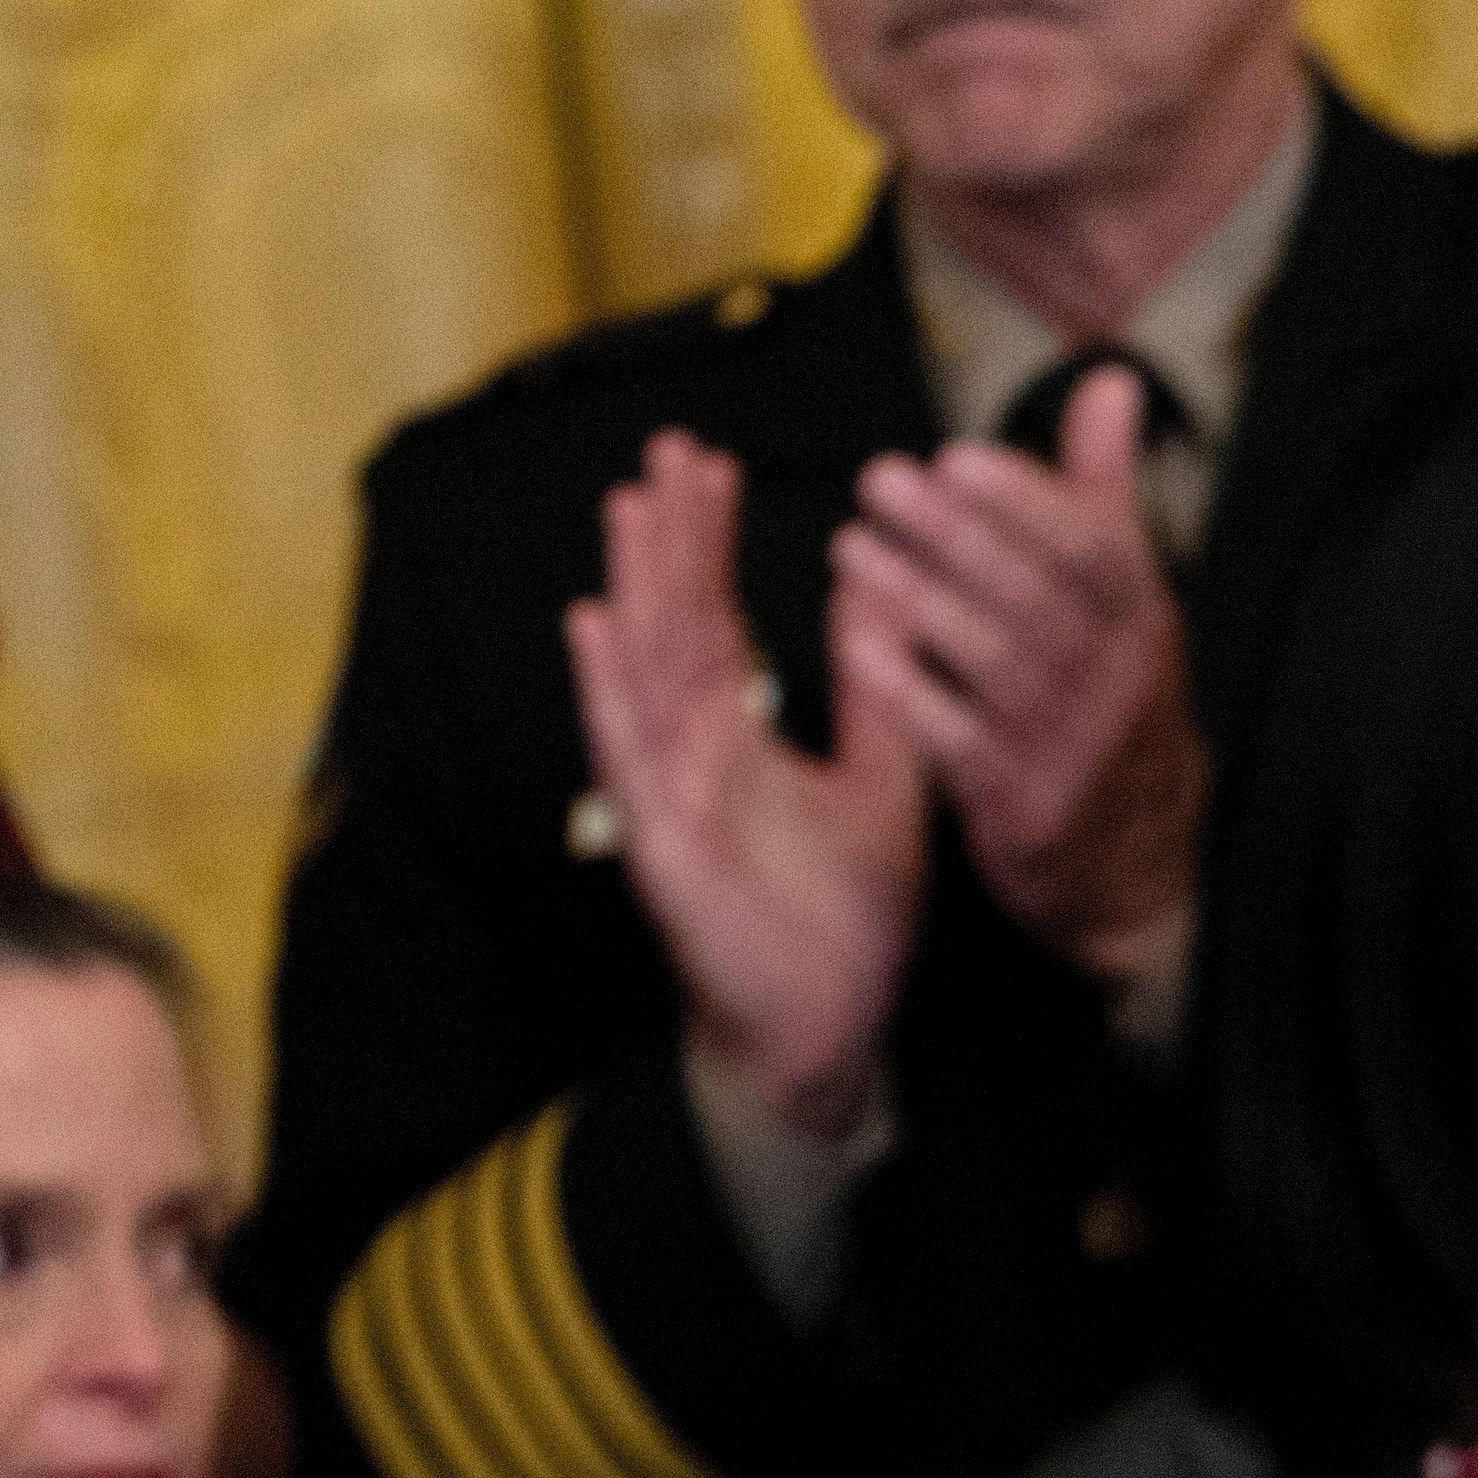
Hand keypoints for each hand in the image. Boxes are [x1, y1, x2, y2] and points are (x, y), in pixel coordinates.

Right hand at [563, 433, 926, 1139]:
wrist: (830, 1028)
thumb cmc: (845, 920)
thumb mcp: (885, 786)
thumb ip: (876, 695)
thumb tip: (876, 595)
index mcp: (742, 740)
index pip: (720, 621)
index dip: (711, 545)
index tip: (712, 464)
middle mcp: (695, 757)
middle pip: (674, 629)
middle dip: (667, 541)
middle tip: (666, 449)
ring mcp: (670, 798)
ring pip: (644, 676)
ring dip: (633, 589)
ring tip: (628, 506)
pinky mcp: (662, 848)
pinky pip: (629, 758)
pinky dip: (608, 690)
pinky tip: (592, 624)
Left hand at [833, 369, 1206, 996]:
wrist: (1138, 861)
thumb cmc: (1109, 704)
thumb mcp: (1127, 597)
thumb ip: (1103, 489)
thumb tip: (1111, 379)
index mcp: (1143, 624)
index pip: (1091, 552)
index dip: (1024, 502)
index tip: (953, 456)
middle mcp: (1117, 684)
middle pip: (1035, 599)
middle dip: (956, 536)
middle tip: (879, 481)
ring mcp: (1072, 750)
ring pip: (994, 664)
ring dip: (919, 601)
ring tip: (852, 545)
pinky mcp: (1027, 807)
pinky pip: (961, 741)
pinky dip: (911, 691)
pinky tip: (858, 645)